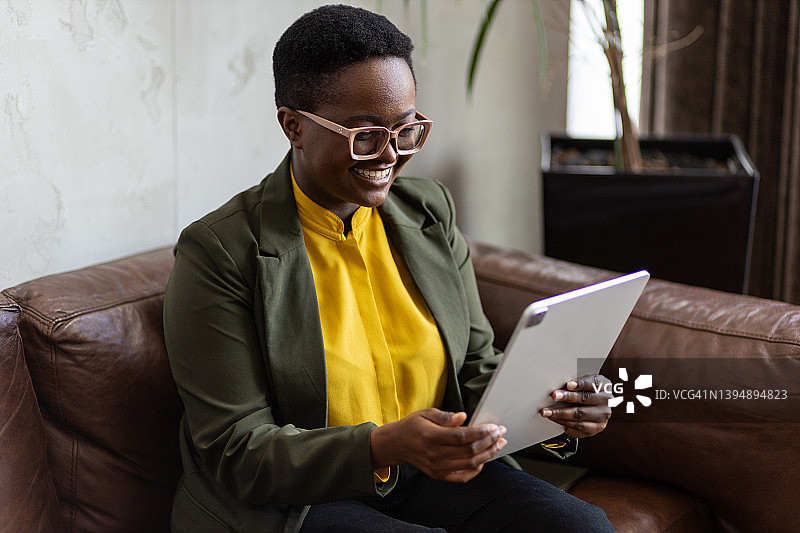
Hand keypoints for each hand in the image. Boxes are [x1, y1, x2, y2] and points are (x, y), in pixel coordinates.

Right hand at [370, 408, 506, 482]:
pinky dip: (477, 469)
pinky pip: (464, 476)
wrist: (397, 445)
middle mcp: (435, 455)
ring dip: (488, 454)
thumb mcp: (426, 414)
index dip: (481, 432)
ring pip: (470, 463)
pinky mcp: (440, 476)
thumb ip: (446, 417)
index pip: (462, 437)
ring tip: (499, 444)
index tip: (494, 427)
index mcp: (431, 437)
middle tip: (501, 432)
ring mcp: (438, 468)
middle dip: (490, 441)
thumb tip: (463, 417)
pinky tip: (485, 458)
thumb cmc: (413, 426)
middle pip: (470, 451)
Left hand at [541, 374, 611, 437]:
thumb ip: (575, 383)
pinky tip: (554, 419)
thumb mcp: (585, 384)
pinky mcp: (597, 427)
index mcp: (604, 385)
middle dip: (567, 397)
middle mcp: (606, 400)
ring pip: (579, 414)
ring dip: (560, 413)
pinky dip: (563, 422)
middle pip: (585, 398)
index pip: (594, 383)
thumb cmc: (585, 392)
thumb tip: (556, 382)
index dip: (581, 384)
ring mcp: (603, 415)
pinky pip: (578, 425)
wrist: (595, 410)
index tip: (568, 384)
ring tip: (547, 411)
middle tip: (554, 395)